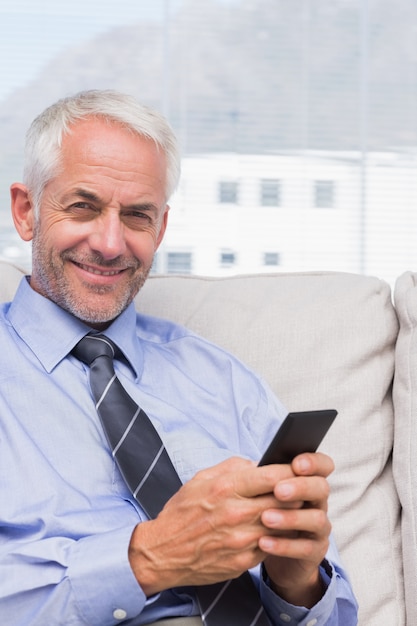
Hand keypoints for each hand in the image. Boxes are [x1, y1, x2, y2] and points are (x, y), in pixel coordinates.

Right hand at [128, 456, 294, 595]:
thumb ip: (232, 467)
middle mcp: (236, 513)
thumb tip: (257, 464)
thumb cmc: (182, 513)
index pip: (274, 476)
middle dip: (296, 493)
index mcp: (226, 488)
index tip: (298, 469)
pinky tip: (274, 530)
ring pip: (284, 525)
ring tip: (290, 510)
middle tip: (300, 489)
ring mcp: (242, 540)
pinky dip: (277, 537)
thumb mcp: (201, 479)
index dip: (292, 471)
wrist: (163, 552)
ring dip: (290, 517)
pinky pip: (272, 545)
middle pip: (285, 500)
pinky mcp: (243, 561)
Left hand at [260, 452, 333, 607]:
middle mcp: (318, 501)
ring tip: (266, 518)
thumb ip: (263, 475)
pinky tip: (263, 542)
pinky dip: (284, 545)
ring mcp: (319, 526)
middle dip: (301, 487)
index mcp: (307, 480)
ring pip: (316, 519)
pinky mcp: (315, 551)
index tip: (296, 464)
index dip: (314, 462)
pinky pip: (305, 548)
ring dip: (291, 518)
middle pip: (321, 488)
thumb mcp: (262, 489)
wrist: (266, 548)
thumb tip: (253, 466)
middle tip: (279, 491)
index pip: (322, 465)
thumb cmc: (264, 508)